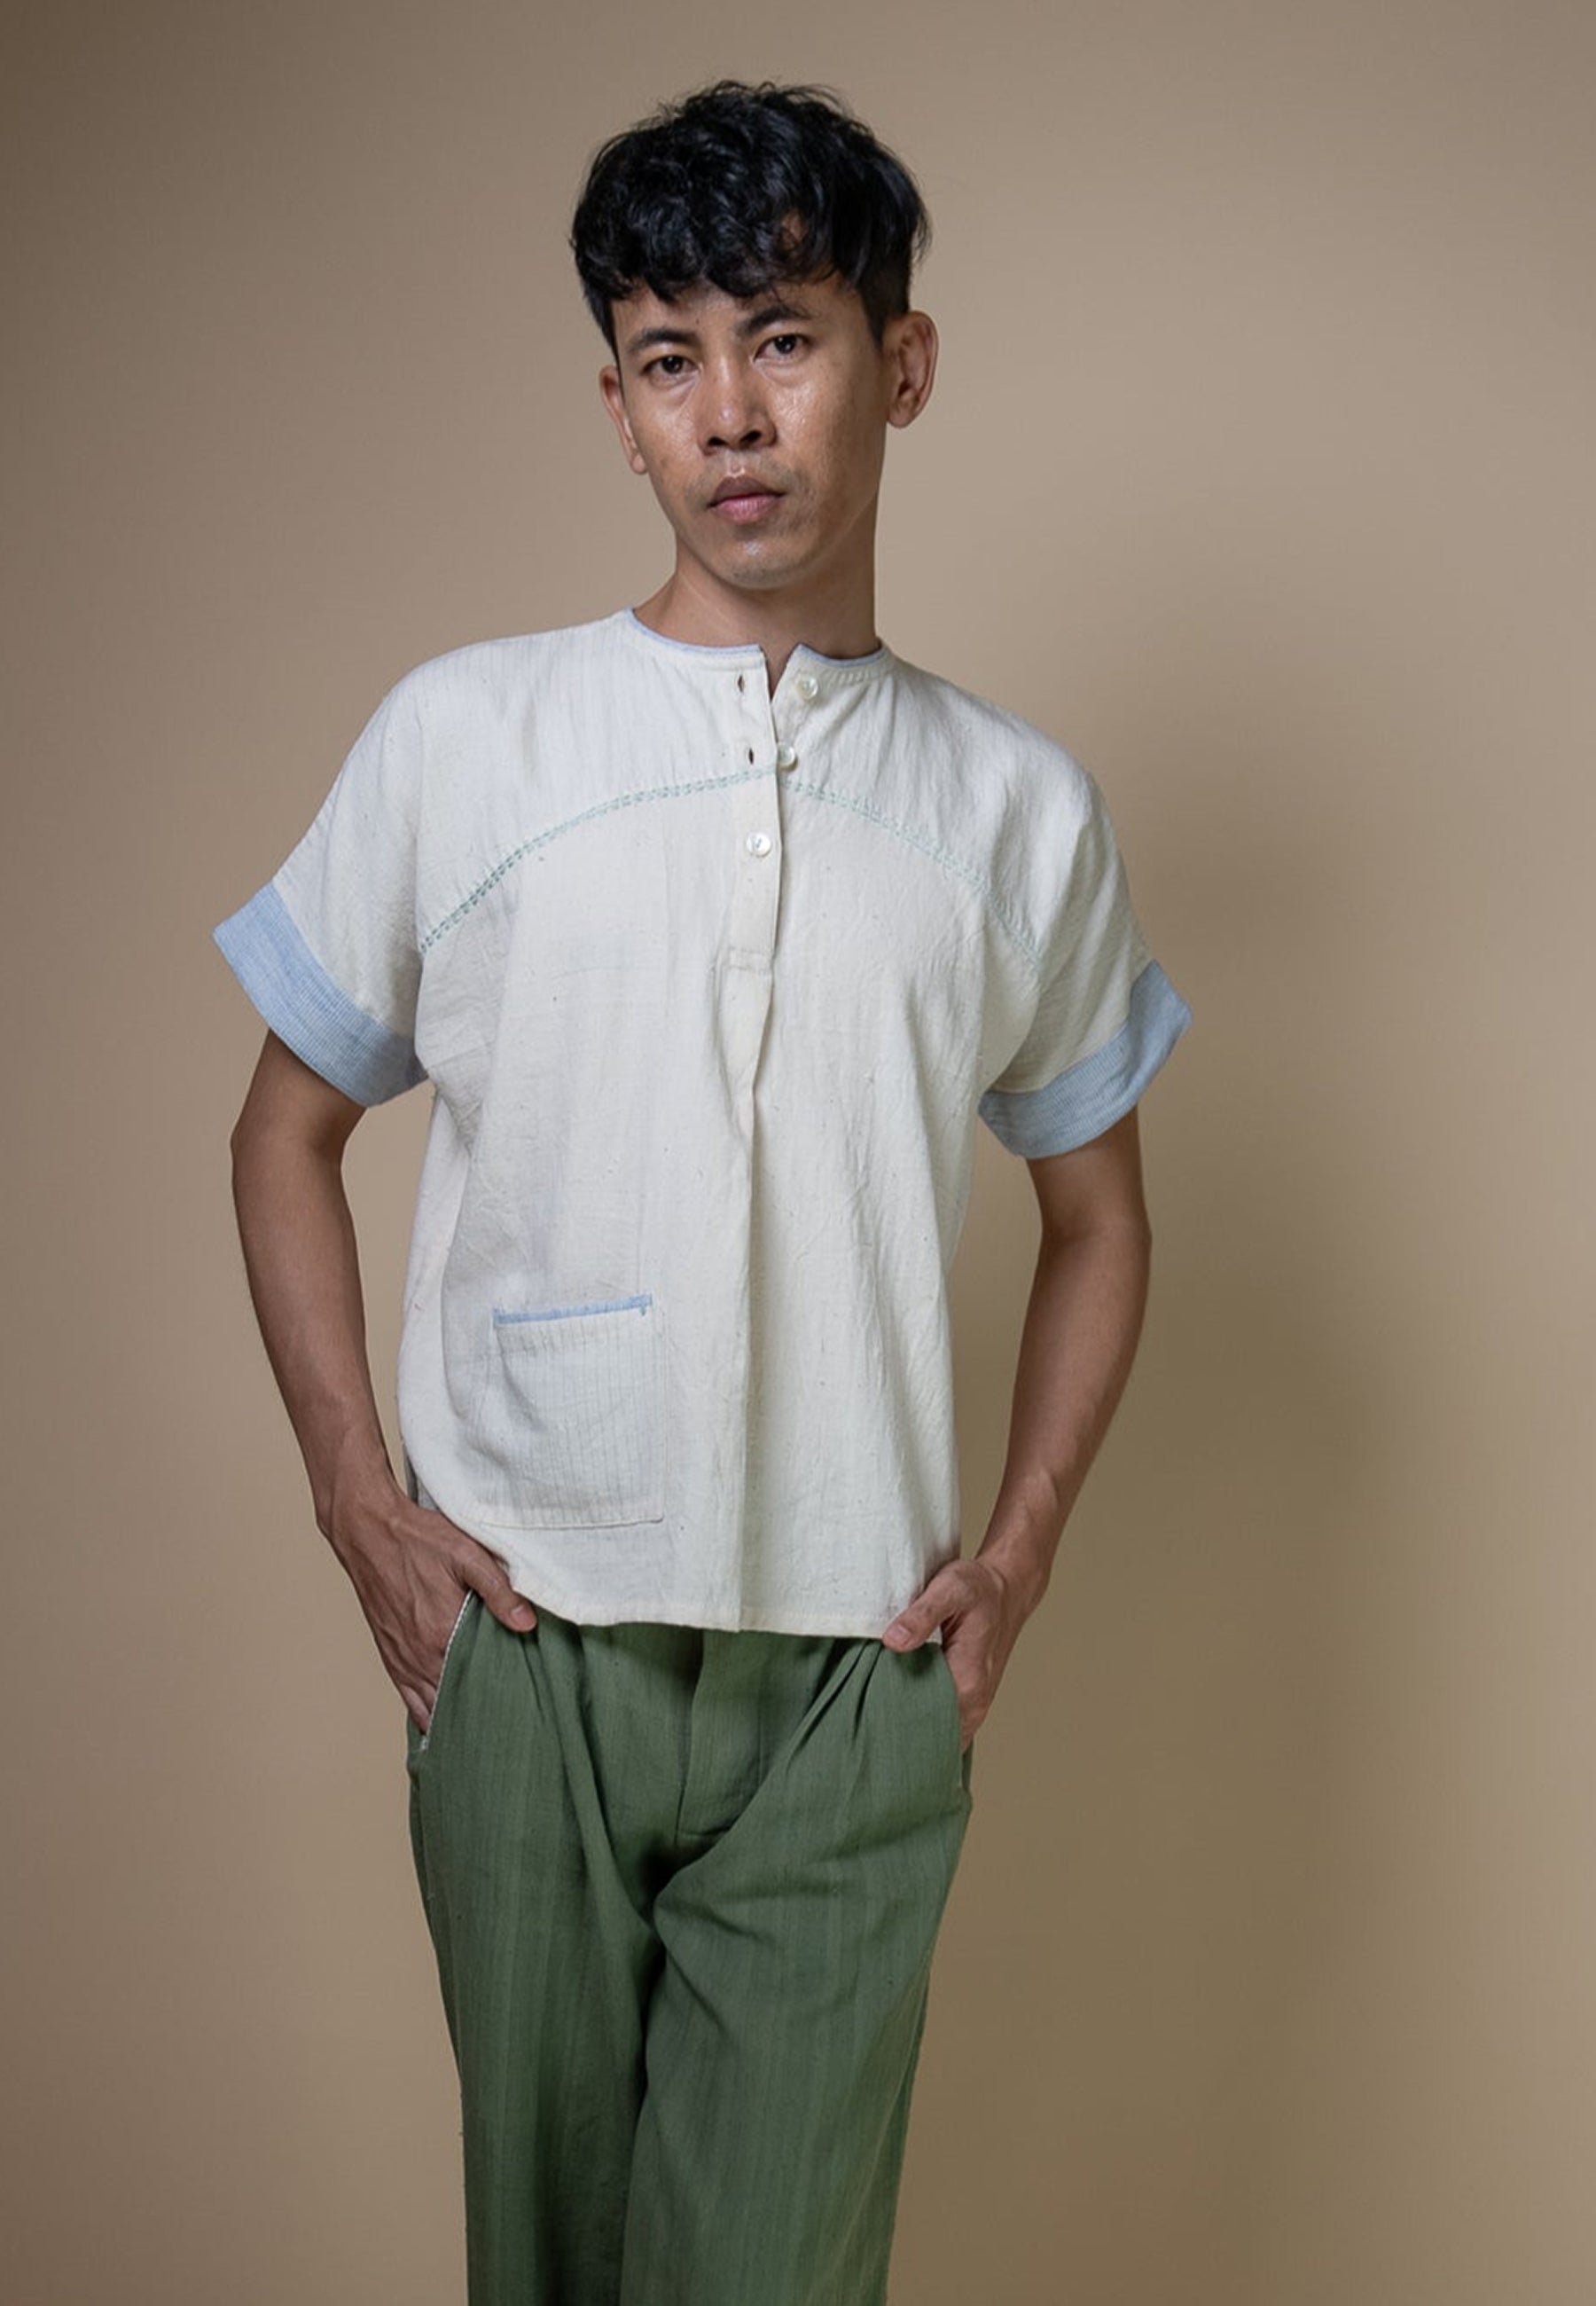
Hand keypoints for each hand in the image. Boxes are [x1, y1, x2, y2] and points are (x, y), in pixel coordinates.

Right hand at [328, 1487, 537, 1733]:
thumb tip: (527, 1623)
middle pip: (454, 1700)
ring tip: (478, 1733)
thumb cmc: (417, 1539)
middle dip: (479, 1712)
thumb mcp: (466, 1555)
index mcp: (440, 1632)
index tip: (519, 1708)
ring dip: (452, 1719)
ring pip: (429, 1706)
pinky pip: (408, 1698)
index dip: (498, 1697)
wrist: (368, 1532)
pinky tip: (439, 1725)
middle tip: (505, 1727)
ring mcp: (402, 1657)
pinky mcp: (389, 1654)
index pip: (476, 1681)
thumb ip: (499, 1591)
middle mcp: (418, 1654)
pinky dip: (424, 1714)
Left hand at [881, 1556, 1039, 1749]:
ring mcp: (973, 1707)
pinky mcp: (969, 1703)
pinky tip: (898, 1708)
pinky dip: (921, 1722)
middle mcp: (974, 1703)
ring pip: (934, 1734)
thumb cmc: (978, 1587)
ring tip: (876, 1717)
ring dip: (908, 1729)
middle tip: (863, 1719)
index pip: (922, 1722)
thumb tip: (892, 1641)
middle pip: (927, 1736)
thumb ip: (921, 1615)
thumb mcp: (950, 1587)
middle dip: (895, 1732)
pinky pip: (943, 1725)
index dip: (891, 1721)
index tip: (865, 1715)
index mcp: (967, 1682)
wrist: (1006, 1589)